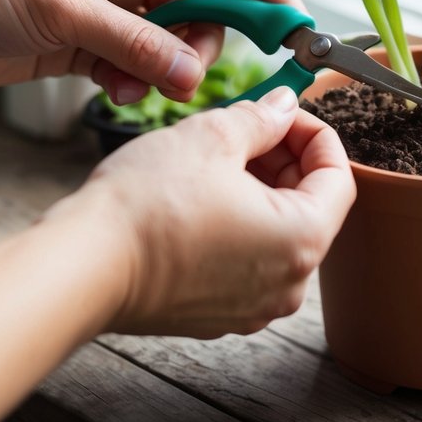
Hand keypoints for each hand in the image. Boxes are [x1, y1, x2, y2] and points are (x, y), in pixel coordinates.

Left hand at [0, 0, 300, 102]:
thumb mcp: (62, 11)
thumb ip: (134, 43)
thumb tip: (194, 73)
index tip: (291, 22)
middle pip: (198, 3)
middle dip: (204, 41)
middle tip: (193, 72)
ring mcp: (106, 6)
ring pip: (169, 40)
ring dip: (165, 69)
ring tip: (137, 87)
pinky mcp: (86, 42)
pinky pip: (136, 65)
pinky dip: (136, 83)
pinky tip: (114, 93)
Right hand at [52, 87, 355, 337]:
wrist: (83, 266)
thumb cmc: (147, 205)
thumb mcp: (212, 136)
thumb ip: (261, 118)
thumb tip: (282, 106)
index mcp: (302, 240)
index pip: (338, 177)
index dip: (314, 133)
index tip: (284, 111)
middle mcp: (287, 285)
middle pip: (309, 206)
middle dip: (284, 158)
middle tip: (248, 126)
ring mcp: (251, 307)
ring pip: (275, 233)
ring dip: (259, 188)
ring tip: (217, 156)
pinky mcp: (216, 315)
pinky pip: (245, 260)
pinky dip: (235, 223)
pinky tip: (198, 194)